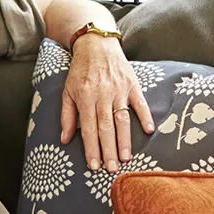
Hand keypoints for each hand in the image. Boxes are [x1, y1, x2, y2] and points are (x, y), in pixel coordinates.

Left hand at [60, 34, 152, 172]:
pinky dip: (145, 116)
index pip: (88, 129)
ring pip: (122, 119)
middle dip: (108, 150)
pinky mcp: (132, 84)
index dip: (91, 148)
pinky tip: (148, 131)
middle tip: (111, 169)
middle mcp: (102, 95)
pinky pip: (140, 102)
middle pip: (106, 127)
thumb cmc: (80, 70)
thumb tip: (64, 139)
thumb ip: (67, 116)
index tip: (94, 166)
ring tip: (125, 158)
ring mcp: (119, 89)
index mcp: (85, 97)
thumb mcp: (67, 91)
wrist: (96, 43)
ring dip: (124, 140)